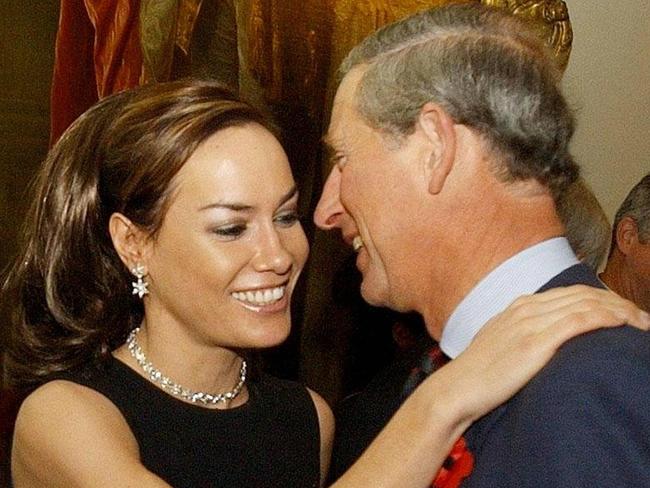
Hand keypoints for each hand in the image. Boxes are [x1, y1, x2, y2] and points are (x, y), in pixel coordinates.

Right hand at [437, 284, 649, 422]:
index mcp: (518, 306)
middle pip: (582, 294)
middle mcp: (526, 308)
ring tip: (642, 322)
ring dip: (620, 309)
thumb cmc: (478, 372)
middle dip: (618, 301)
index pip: (570, 292)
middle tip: (641, 316)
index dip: (601, 297)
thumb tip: (544, 336)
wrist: (458, 387)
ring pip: (585, 304)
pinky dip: (605, 317)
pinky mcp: (535, 342)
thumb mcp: (500, 341)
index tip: (622, 310)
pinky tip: (623, 322)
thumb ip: (522, 331)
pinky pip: (579, 321)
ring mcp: (530, 323)